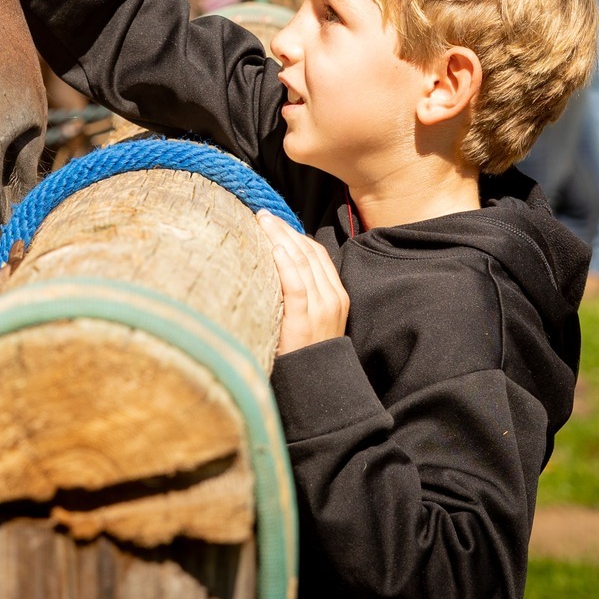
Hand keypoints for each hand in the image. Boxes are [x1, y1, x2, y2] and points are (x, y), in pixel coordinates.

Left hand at [259, 211, 349, 354]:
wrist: (316, 384)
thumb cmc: (307, 352)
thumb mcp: (313, 319)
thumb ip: (304, 295)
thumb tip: (278, 269)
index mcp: (336, 295)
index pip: (317, 254)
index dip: (296, 234)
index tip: (276, 220)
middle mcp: (332, 298)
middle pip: (308, 253)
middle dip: (285, 230)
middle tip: (263, 214)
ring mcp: (321, 309)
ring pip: (302, 263)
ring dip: (281, 238)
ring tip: (263, 222)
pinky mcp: (305, 321)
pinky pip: (297, 286)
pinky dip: (286, 265)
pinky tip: (273, 249)